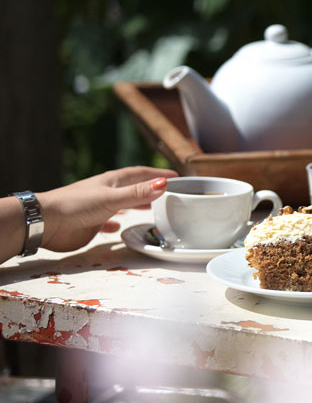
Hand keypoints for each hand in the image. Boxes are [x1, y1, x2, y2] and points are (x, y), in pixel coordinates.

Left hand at [36, 166, 177, 252]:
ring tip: (152, 208)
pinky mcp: (90, 223)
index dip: (158, 174)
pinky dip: (117, 223)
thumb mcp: (111, 199)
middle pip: (133, 187)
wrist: (46, 222)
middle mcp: (106, 192)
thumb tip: (163, 184)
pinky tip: (120, 228)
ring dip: (136, 204)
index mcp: (112, 181)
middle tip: (169, 192)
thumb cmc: (76, 205)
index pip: (140, 174)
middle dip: (150, 188)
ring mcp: (98, 207)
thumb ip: (137, 194)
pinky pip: (108, 221)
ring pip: (122, 203)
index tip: (175, 176)